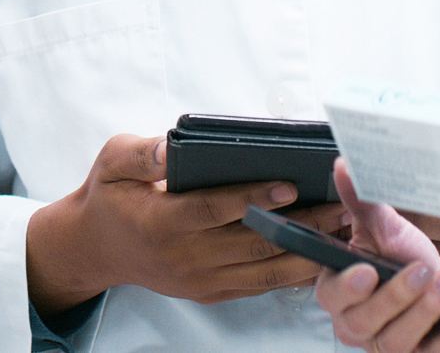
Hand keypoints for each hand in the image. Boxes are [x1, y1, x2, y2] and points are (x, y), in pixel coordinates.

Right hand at [25, 133, 349, 312]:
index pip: (213, 210)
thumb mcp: (112, 161)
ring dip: (306, 252)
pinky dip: (292, 272)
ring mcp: (200, 280)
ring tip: (343, 230)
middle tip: (340, 205)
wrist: (96, 247)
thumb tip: (171, 147)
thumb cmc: (109, 196)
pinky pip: (259, 284)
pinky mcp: (211, 292)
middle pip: (251, 242)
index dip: (251, 198)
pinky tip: (320, 253)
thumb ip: (141, 153)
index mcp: (160, 223)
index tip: (289, 184)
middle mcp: (184, 258)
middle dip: (300, 225)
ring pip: (263, 270)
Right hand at [319, 159, 439, 352]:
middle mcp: (358, 325)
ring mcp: (390, 347)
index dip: (346, 287)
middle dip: (395, 295)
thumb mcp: (386, 231)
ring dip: (426, 309)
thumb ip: (362, 202)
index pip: (331, 295)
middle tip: (421, 269)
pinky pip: (436, 351)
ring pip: (398, 340)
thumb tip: (343, 165)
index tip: (367, 270)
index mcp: (340, 293)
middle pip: (364, 321)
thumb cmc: (406, 261)